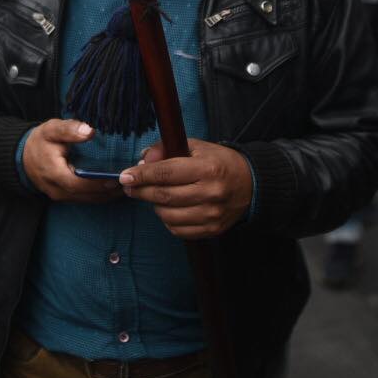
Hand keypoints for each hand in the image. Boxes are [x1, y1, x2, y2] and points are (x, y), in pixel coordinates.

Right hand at [22, 119, 123, 203]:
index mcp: (54, 174)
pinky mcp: (65, 196)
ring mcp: (61, 196)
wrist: (23, 156)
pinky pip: (85, 199)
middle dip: (109, 191)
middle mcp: (57, 190)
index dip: (98, 183)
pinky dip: (101, 195)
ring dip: (108, 195)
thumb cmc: (40, 142)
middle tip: (130, 182)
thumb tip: (89, 131)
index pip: (78, 184)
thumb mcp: (51, 129)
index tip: (116, 178)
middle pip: (87, 196)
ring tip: (128, 185)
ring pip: (88, 200)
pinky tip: (115, 188)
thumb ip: (69, 129)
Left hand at [118, 139, 253, 239]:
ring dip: (154, 206)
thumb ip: (168, 149)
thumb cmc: (220, 162)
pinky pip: (178, 230)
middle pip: (164, 196)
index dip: (142, 175)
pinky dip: (167, 220)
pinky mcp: (212, 230)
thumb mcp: (197, 147)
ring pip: (168, 216)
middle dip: (141, 191)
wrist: (252, 185)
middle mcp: (210, 193)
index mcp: (207, 169)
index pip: (166, 173)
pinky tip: (169, 209)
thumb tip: (143, 160)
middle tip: (129, 187)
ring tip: (154, 196)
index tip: (125, 176)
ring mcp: (212, 214)